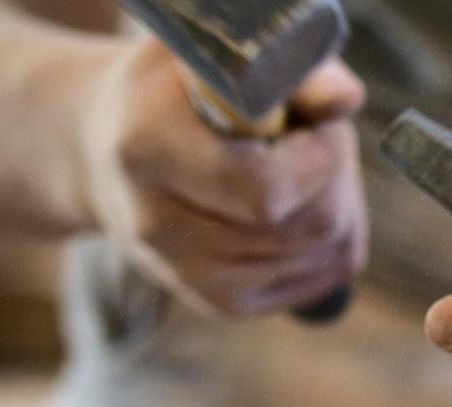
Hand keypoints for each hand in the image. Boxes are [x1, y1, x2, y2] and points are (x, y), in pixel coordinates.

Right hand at [78, 39, 366, 316]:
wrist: (106, 152)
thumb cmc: (178, 92)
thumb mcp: (219, 56)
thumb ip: (288, 71)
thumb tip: (345, 100)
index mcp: (147, 147)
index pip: (266, 188)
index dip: (319, 157)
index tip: (317, 122)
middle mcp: (156, 224)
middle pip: (307, 225)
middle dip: (337, 179)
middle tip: (320, 142)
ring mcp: (185, 275)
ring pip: (323, 254)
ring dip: (341, 206)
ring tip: (306, 168)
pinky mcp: (220, 304)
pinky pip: (321, 282)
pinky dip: (332, 243)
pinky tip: (302, 205)